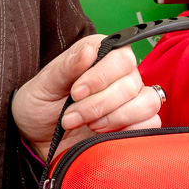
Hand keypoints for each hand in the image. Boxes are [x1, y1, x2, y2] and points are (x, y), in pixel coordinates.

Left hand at [12, 33, 161, 156]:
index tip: (75, 93)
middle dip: (98, 105)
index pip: (121, 57)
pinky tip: (104, 134)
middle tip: (71, 116)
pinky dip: (129, 131)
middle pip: (131, 84)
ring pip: (147, 103)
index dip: (101, 77)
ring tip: (88, 126)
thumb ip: (67, 67)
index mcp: (100, 55)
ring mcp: (130, 100)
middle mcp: (120, 75)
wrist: (36, 137)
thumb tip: (89, 51)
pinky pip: (151, 124)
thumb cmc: (39, 105)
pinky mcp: (134, 124)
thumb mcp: (44, 84)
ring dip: (114, 118)